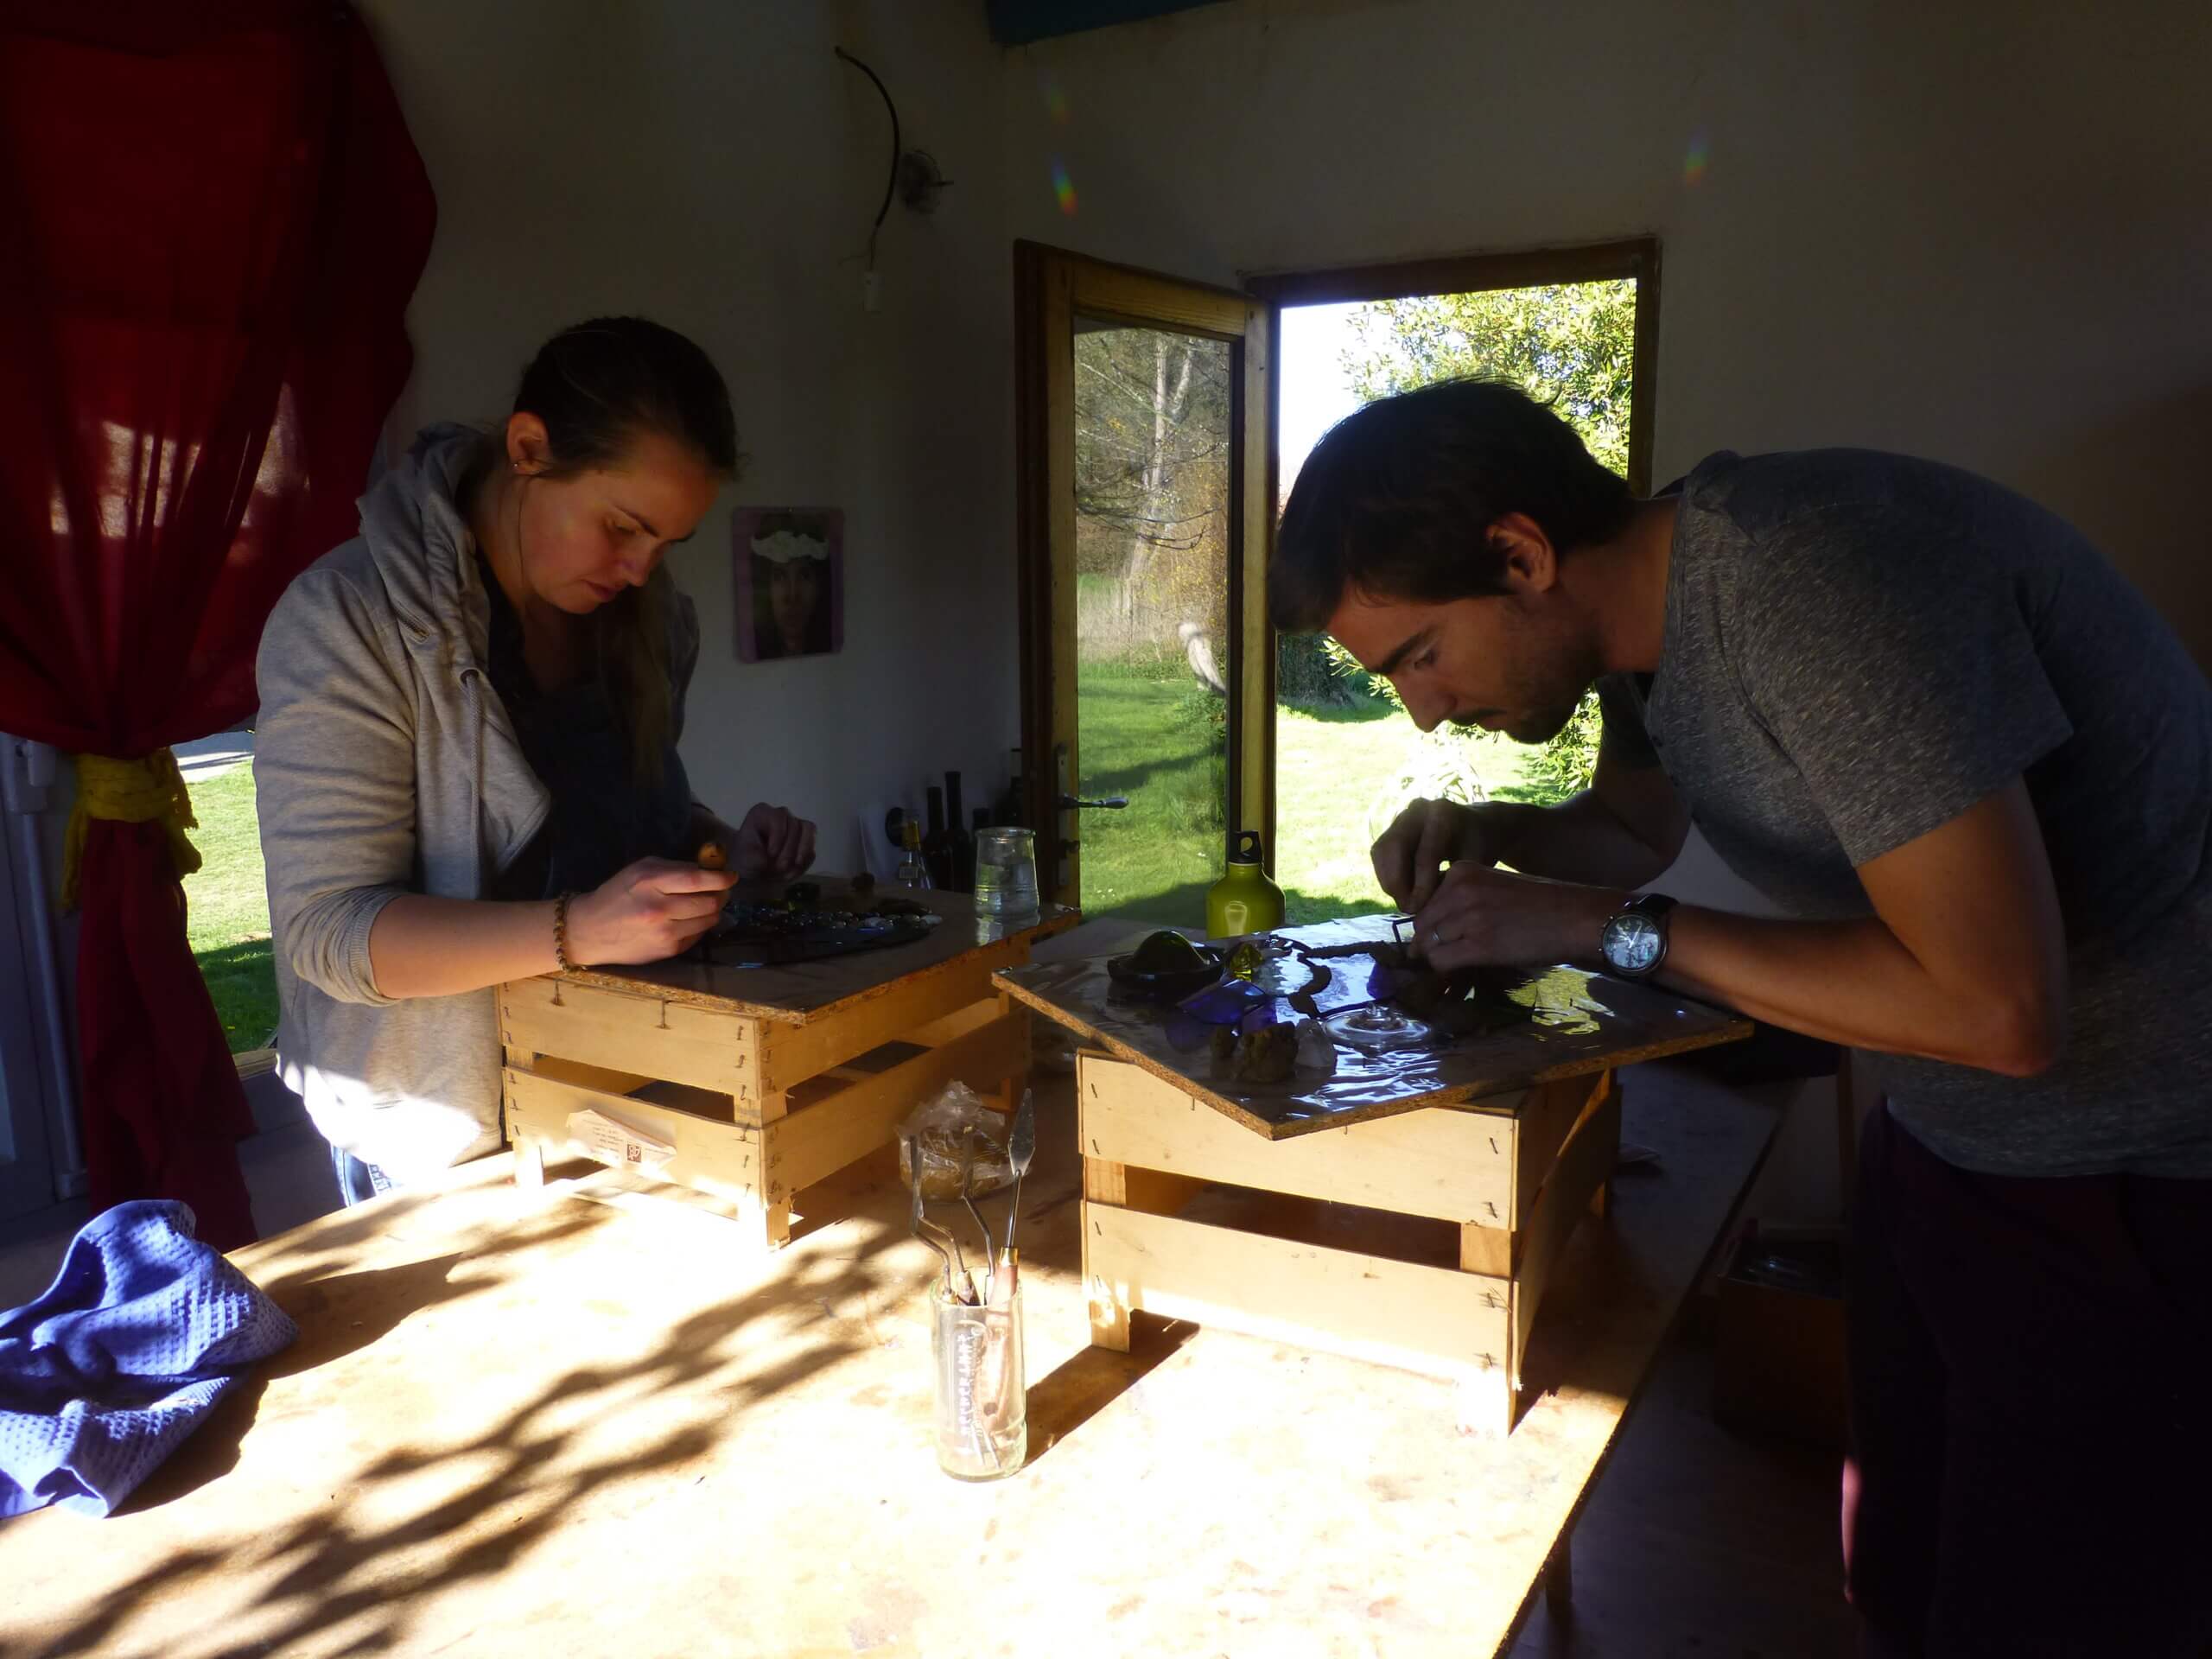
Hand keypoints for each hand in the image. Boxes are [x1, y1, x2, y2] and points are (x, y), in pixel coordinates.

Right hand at [567, 858, 738, 964]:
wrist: (590, 931)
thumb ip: (674, 868)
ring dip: (712, 911)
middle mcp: (659, 909)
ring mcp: (665, 933)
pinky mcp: (667, 951)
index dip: (720, 878)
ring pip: (708, 920)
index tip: (731, 876)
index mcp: (650, 882)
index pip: (697, 879)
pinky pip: (698, 935)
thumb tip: (708, 870)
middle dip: (721, 895)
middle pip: (709, 901)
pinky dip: (699, 926)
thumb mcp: (640, 870)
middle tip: (720, 891)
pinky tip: (687, 920)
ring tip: (703, 904)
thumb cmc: (617, 894)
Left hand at [731, 802, 816, 879]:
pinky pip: (812, 847)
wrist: (754, 871)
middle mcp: (781, 815)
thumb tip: (766, 860)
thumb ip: (754, 857)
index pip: (778, 817)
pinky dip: (805, 862)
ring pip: (809, 831)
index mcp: (762, 813)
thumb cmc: (746, 859)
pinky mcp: (806, 840)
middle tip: (779, 867)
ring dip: (802, 852)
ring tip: (792, 868)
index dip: (778, 836)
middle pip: (794, 826)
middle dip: (789, 850)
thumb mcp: (744, 858)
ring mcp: (796, 826)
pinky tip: (791, 873)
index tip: (771, 854)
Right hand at [1372, 798, 1506, 912]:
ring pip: (1381, 851)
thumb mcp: (1476, 862)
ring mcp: (1401, 816)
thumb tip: (1428, 908)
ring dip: (1388, 880)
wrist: (1474, 826)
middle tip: (1407, 908)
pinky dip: (1386, 875)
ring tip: (1405, 901)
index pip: (1425, 854)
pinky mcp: (1391, 827)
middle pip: (1394, 848)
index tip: (1420, 909)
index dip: (1420, 885)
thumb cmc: (1478, 846)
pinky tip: (1400, 891)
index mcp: (1443, 814)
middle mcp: (1417, 809)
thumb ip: (1453, 881)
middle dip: (1397, 883)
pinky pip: (1379, 853)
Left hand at [1409, 864, 1622, 974]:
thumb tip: (1433, 926)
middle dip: (1428, 943)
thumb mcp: (1495, 885)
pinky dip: (1445, 969)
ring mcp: (1468, 917)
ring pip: (1428, 944)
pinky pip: (1441, 961)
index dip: (1432, 923)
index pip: (1426, 901)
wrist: (1575, 917)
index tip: (1441, 935)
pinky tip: (1463, 968)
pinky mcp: (1479, 945)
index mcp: (1462, 871)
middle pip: (1422, 924)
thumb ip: (1463, 897)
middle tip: (1445, 954)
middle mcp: (1460, 890)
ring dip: (1438, 957)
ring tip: (1459, 961)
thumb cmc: (1541, 903)